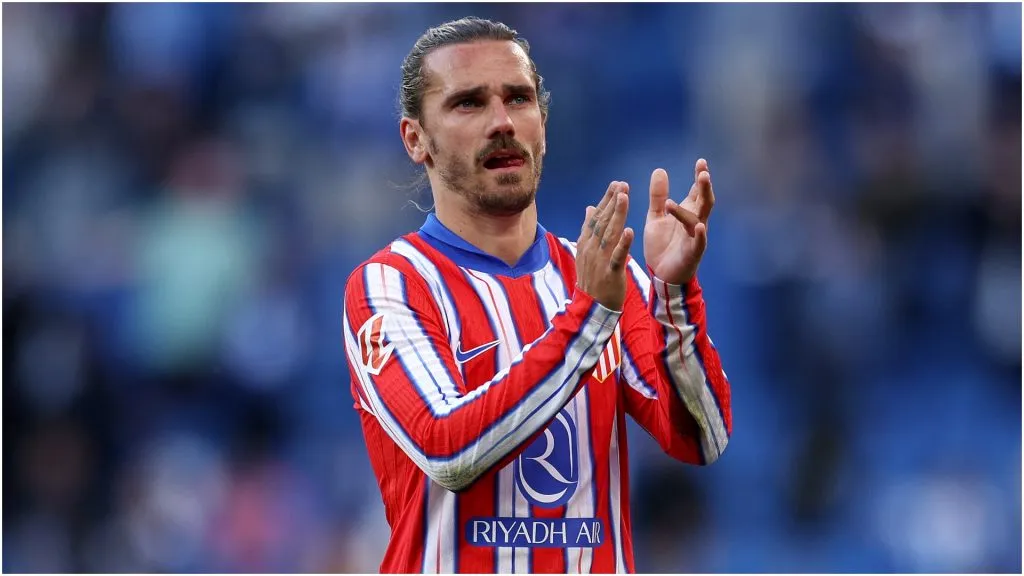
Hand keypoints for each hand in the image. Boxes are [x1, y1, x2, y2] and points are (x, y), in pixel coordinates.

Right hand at [575, 181, 633, 310]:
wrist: (592, 307)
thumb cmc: (593, 278)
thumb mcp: (587, 252)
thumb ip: (589, 230)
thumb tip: (590, 208)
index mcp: (586, 242)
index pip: (596, 217)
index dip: (606, 200)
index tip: (616, 184)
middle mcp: (591, 248)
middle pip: (602, 221)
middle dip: (612, 202)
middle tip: (621, 184)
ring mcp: (599, 260)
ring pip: (609, 234)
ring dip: (616, 215)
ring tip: (624, 197)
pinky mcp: (610, 272)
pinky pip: (617, 256)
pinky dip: (622, 243)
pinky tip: (629, 230)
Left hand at [644, 159, 715, 283]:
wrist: (660, 274)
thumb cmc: (662, 245)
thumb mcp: (656, 217)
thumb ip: (658, 196)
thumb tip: (659, 170)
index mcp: (686, 212)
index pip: (697, 191)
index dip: (700, 177)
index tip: (701, 162)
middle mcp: (694, 222)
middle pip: (704, 202)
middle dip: (705, 188)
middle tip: (703, 173)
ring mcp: (695, 238)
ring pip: (699, 220)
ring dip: (692, 209)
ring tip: (676, 201)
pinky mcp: (692, 253)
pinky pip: (699, 243)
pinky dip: (699, 235)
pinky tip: (699, 226)